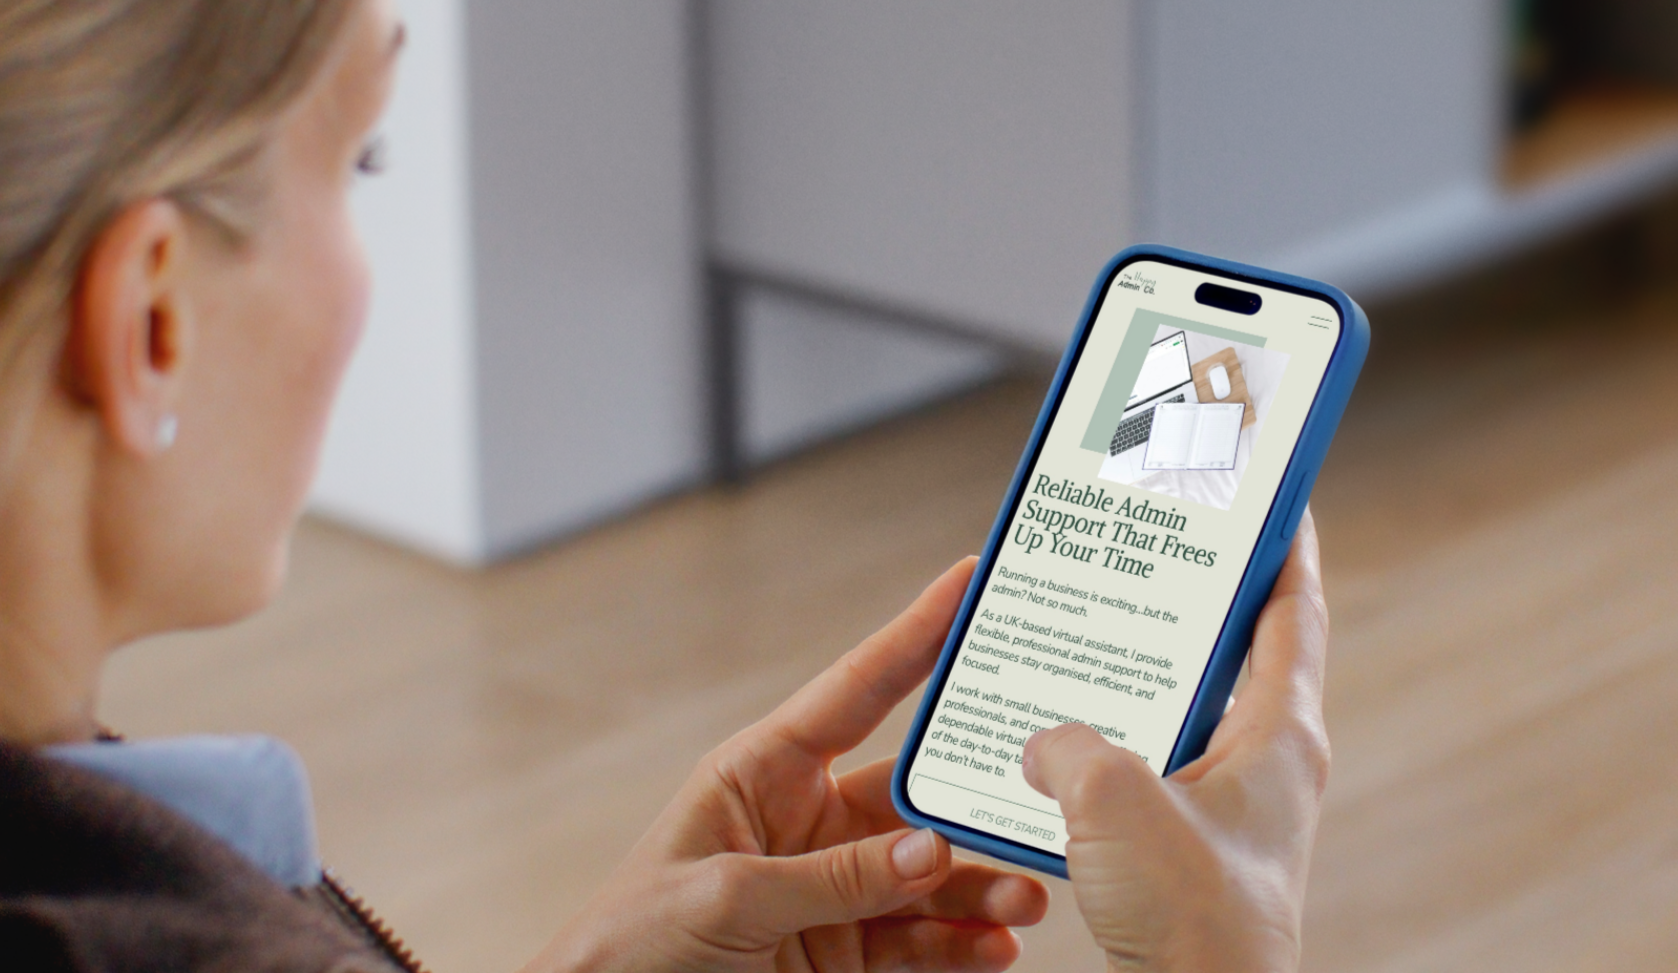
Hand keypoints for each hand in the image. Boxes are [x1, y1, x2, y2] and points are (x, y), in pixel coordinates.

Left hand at [530, 558, 1048, 972]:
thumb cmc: (630, 943)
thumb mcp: (723, 896)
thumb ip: (830, 877)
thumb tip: (929, 851)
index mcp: (764, 771)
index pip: (855, 690)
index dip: (914, 633)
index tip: (970, 581)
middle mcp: (809, 821)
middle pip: (912, 794)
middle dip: (974, 798)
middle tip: (1033, 797)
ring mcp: (833, 889)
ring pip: (928, 873)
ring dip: (981, 883)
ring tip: (1026, 899)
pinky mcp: (846, 952)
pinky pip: (920, 939)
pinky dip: (963, 943)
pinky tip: (997, 945)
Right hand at [1023, 509, 1330, 972]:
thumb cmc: (1193, 918)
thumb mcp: (1114, 800)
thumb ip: (1068, 743)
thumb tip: (1044, 741)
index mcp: (1279, 733)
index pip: (1294, 610)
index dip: (1282, 545)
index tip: (1269, 494)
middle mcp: (1266, 761)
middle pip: (1238, 651)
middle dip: (1196, 598)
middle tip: (1153, 547)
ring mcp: (1233, 806)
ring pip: (1188, 711)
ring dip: (1146, 673)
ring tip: (1092, 633)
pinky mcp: (1195, 845)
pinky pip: (1155, 766)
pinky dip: (1116, 740)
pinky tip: (1063, 739)